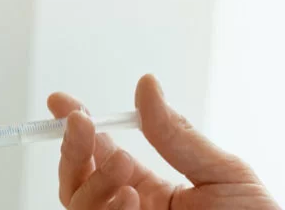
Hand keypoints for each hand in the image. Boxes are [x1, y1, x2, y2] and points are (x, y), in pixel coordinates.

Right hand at [48, 75, 278, 209]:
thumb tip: (148, 87)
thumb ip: (179, 135)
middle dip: (73, 145)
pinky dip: (102, 206)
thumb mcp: (224, 174)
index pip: (101, 153)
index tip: (60, 102)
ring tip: (124, 165)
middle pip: (76, 177)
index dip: (77, 126)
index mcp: (152, 190)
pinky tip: (129, 196)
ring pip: (75, 202)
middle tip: (81, 122)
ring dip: (92, 177)